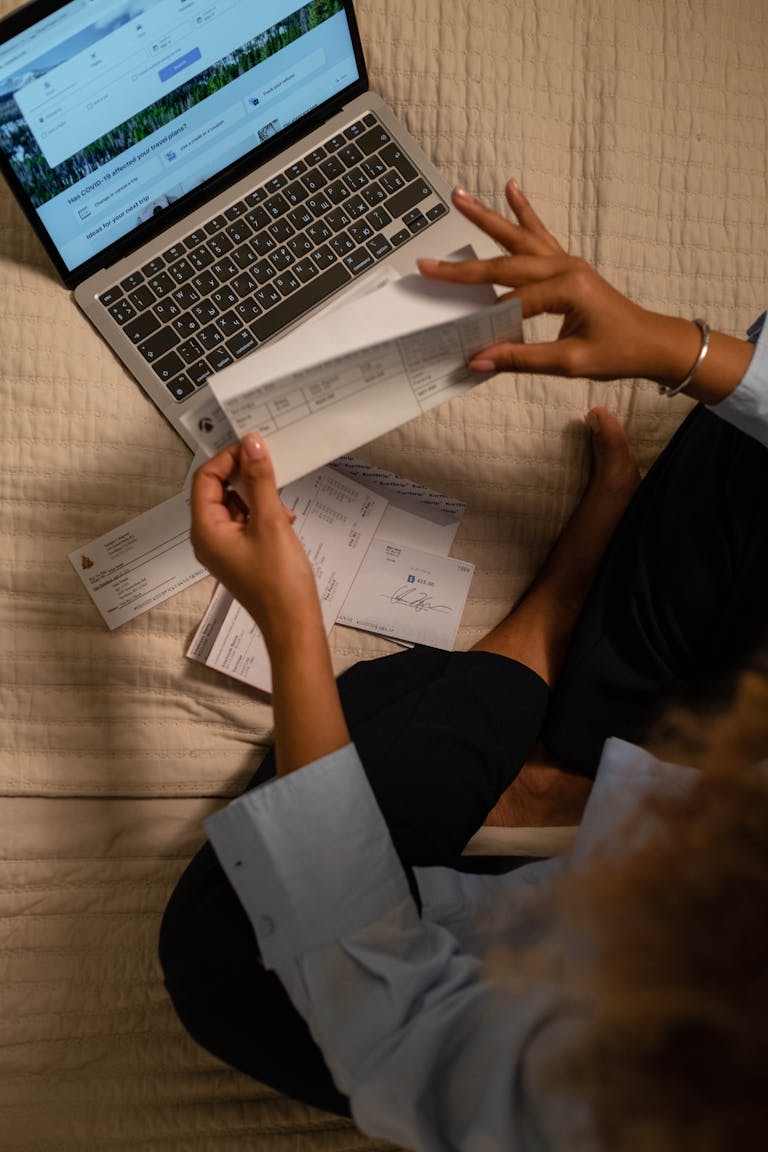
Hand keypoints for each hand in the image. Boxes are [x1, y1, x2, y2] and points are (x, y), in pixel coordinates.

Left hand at [190, 435, 322, 649]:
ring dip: (256, 495)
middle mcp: (208, 538)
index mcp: (206, 529)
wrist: (293, 624)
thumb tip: (251, 444)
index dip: (228, 458)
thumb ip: (260, 479)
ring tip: (281, 500)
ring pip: (234, 505)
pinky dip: (262, 513)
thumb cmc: (279, 581)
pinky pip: (245, 522)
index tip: (254, 447)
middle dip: (243, 475)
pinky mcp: (240, 555)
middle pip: (217, 490)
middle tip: (269, 464)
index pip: (206, 479)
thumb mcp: (271, 522)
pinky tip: (285, 519)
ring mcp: (224, 548)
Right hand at [417, 180, 705, 388]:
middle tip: (427, 263)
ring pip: (517, 237)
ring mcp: (566, 261)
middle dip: (463, 267)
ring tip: (458, 196)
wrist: (651, 342)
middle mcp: (565, 267)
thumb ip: (522, 359)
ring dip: (487, 217)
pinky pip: (539, 234)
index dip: (488, 324)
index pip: (515, 305)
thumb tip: (479, 361)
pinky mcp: (566, 263)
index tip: (463, 341)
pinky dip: (524, 211)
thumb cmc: (618, 352)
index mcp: (568, 290)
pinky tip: (512, 187)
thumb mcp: (570, 363)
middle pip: (504, 265)